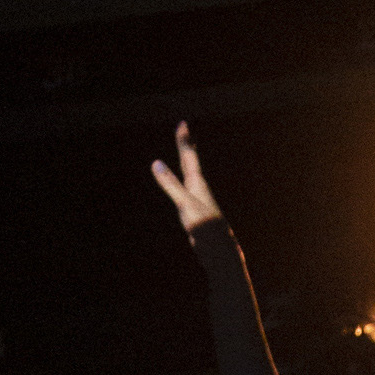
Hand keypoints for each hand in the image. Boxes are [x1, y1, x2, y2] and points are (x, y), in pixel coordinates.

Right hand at [152, 121, 224, 235]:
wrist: (219, 250)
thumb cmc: (204, 226)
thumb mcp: (184, 203)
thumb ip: (170, 184)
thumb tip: (155, 163)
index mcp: (197, 183)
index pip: (189, 156)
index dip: (184, 140)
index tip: (182, 124)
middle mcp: (199, 188)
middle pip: (191, 163)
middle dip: (186, 147)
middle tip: (184, 132)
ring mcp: (198, 200)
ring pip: (191, 176)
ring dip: (188, 163)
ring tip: (187, 156)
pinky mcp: (196, 212)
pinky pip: (188, 191)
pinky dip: (185, 183)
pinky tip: (187, 187)